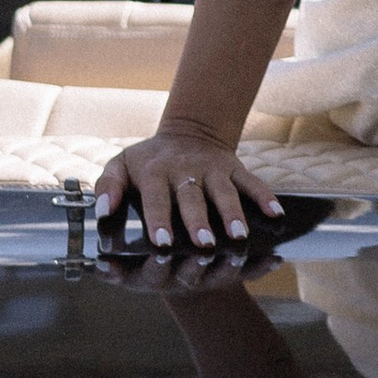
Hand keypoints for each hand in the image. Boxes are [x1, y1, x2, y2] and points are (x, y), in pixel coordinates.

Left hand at [93, 117, 282, 254]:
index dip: (159, 219)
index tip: (162, 242)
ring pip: (225, 192)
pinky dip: (265, 197)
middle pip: (193, 198)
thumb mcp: (120, 165)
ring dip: (233, 214)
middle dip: (199, 222)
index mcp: (155, 171)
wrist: (188, 131)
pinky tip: (276, 215)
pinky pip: (253, 183)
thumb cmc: (149, 160)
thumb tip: (102, 212)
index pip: (156, 198)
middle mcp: (185, 169)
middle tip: (204, 246)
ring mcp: (213, 169)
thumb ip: (107, 187)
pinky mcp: (235, 168)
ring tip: (239, 237)